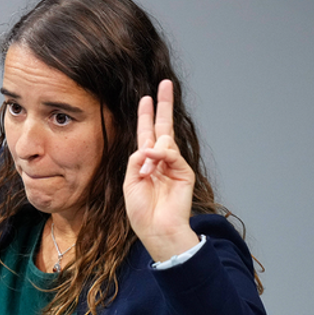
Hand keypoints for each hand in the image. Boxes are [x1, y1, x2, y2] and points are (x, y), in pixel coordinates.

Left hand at [123, 80, 199, 261]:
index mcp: (146, 163)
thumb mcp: (129, 183)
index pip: (147, 134)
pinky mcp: (184, 172)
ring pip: (165, 142)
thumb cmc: (142, 212)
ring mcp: (174, 166)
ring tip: (147, 172)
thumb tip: (147, 148)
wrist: (157, 230)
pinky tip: (152, 166)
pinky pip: (171, 155)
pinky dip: (160, 157)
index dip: (146, 116)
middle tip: (165, 84)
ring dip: (153, 153)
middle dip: (164, 105)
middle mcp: (161, 161)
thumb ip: (135, 161)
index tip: (146, 98)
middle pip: (164, 127)